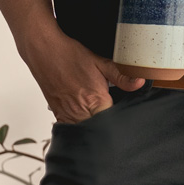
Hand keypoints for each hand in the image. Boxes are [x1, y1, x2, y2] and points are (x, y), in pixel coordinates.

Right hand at [22, 26, 144, 123]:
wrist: (43, 51)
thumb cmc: (69, 55)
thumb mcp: (100, 63)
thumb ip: (121, 76)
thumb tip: (140, 82)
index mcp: (95, 100)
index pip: (112, 123)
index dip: (119, 123)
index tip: (124, 122)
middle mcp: (80, 111)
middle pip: (98, 131)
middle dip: (107, 130)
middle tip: (113, 124)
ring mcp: (67, 114)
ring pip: (83, 133)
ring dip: (92, 130)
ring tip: (99, 123)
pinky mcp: (57, 113)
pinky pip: (70, 128)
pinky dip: (78, 127)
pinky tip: (83, 119)